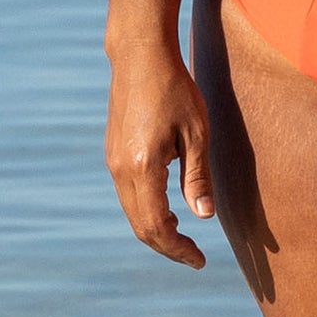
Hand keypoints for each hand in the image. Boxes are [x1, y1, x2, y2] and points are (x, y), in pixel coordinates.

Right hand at [104, 40, 215, 266]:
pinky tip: (169, 211)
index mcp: (143, 167)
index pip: (157, 226)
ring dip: (157, 230)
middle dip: (167, 246)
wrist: (140, 55)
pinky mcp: (113, 153)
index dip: (178, 249)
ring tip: (184, 238)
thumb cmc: (175, 89)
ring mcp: (113, 161)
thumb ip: (198, 178)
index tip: (200, 261)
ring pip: (132, 212)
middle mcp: (121, 169)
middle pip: (140, 226)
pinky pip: (128, 195)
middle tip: (194, 257)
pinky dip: (147, 212)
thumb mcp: (197, 133)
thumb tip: (204, 218)